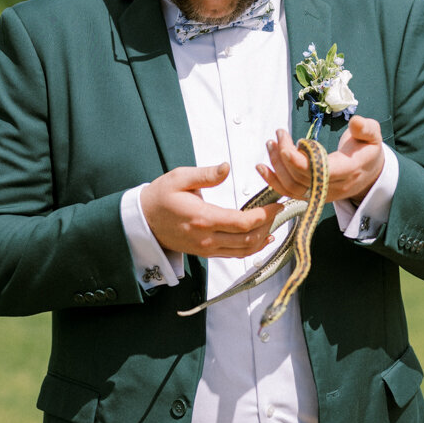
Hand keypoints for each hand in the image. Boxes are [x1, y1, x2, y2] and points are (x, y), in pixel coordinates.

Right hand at [140, 163, 281, 257]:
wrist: (143, 221)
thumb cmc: (160, 197)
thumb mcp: (179, 178)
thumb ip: (205, 174)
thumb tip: (226, 167)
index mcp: (203, 218)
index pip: (243, 223)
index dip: (265, 215)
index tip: (277, 204)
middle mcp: (207, 238)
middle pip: (248, 239)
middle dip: (268, 225)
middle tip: (280, 211)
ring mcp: (207, 248)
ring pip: (243, 251)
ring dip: (262, 239)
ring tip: (274, 224)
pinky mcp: (206, 252)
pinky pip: (234, 255)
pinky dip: (251, 248)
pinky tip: (261, 238)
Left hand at [258, 117, 384, 204]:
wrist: (370, 174)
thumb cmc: (368, 151)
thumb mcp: (374, 136)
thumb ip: (366, 128)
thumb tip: (356, 122)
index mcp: (349, 170)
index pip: (320, 171)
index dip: (299, 160)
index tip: (287, 142)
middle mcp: (334, 186)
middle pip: (301, 178)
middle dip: (284, 155)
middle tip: (279, 134)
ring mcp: (322, 194)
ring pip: (293, 187)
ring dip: (277, 166)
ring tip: (271, 144)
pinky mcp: (313, 195)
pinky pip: (290, 193)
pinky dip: (273, 182)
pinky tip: (261, 168)